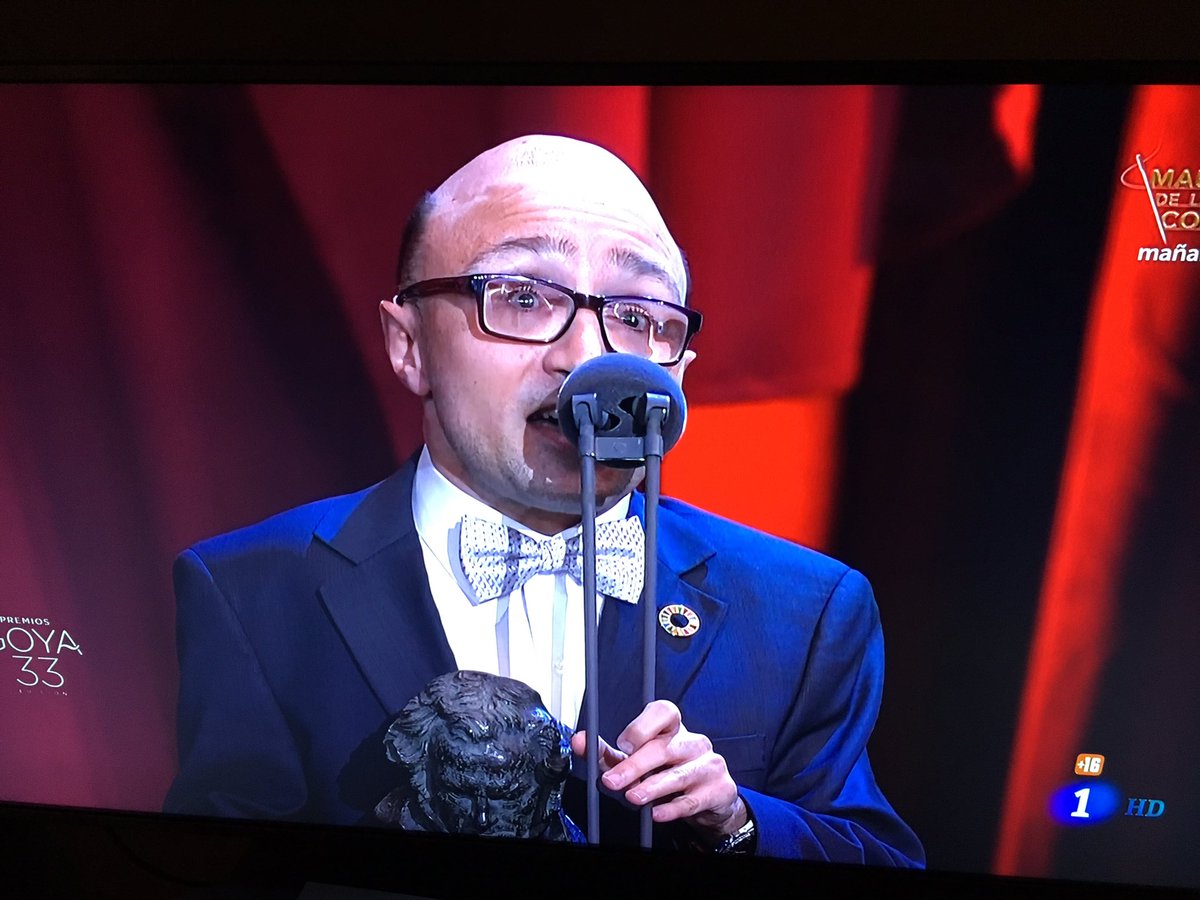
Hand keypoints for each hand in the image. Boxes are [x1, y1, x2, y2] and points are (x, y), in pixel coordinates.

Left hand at [571, 699, 746, 842]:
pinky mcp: (720, 788)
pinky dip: (673, 807)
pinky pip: (693, 799)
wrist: (707, 798)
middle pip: (663, 748)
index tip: (623, 743)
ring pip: (678, 774)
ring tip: (633, 797)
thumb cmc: (666, 772)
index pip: (664, 711)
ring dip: (652, 787)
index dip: (643, 725)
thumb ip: (608, 753)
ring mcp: (709, 764)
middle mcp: (693, 741)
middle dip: (635, 765)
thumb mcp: (636, 761)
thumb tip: (579, 740)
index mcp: (672, 728)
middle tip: (612, 781)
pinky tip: (658, 813)